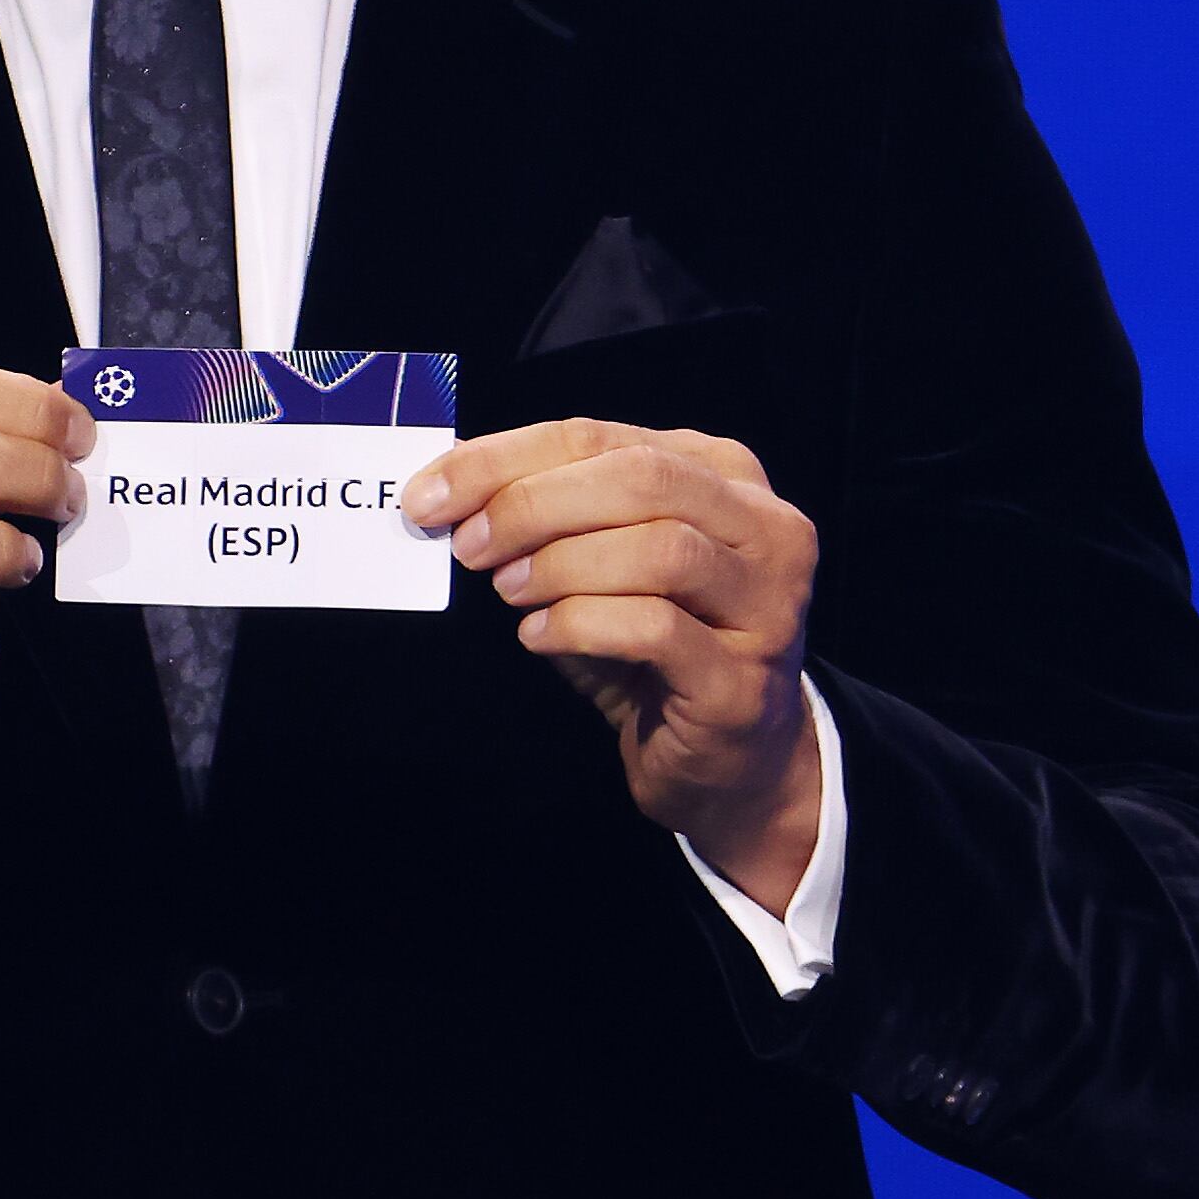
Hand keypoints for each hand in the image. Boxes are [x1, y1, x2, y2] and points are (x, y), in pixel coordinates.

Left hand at [403, 418, 822, 914]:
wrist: (726, 760)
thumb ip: (548, 518)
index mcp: (723, 473)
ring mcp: (768, 604)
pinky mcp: (744, 680)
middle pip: (641, 479)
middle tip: (468, 545)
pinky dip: (581, 624)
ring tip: (507, 591)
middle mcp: (764, 527)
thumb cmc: (651, 650)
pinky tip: (540, 636)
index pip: (601, 437)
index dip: (505, 458)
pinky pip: (656, 629)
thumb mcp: (599, 563)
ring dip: (562, 565)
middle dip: (533, 505)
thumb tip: (451, 495)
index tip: (430, 493)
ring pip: (662, 549)